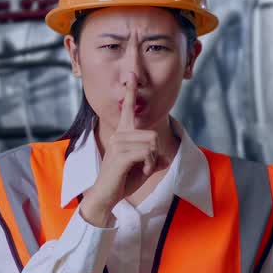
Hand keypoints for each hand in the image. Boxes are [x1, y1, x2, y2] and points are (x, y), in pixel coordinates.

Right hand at [80, 74, 168, 225]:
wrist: (106, 196)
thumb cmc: (123, 182)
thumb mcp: (143, 168)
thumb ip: (154, 160)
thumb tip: (165, 159)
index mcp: (123, 134)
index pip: (127, 109)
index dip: (130, 92)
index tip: (132, 76)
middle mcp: (119, 134)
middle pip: (152, 134)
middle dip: (155, 153)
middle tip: (144, 165)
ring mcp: (118, 143)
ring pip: (151, 144)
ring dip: (152, 160)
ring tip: (140, 169)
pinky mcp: (120, 154)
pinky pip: (147, 154)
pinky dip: (149, 165)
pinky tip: (140, 171)